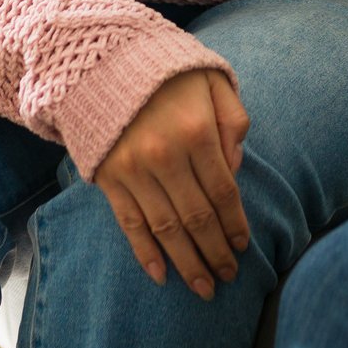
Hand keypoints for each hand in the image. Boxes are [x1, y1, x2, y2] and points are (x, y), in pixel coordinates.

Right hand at [93, 68, 251, 299]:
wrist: (103, 59)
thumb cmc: (170, 73)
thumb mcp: (214, 82)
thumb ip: (233, 122)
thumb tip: (235, 171)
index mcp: (196, 131)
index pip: (223, 191)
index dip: (235, 224)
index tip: (244, 247)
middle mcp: (165, 155)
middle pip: (197, 217)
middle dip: (216, 252)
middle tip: (229, 277)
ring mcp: (133, 169)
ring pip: (166, 229)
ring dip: (187, 264)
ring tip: (204, 288)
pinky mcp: (108, 178)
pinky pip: (130, 224)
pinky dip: (145, 253)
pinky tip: (161, 276)